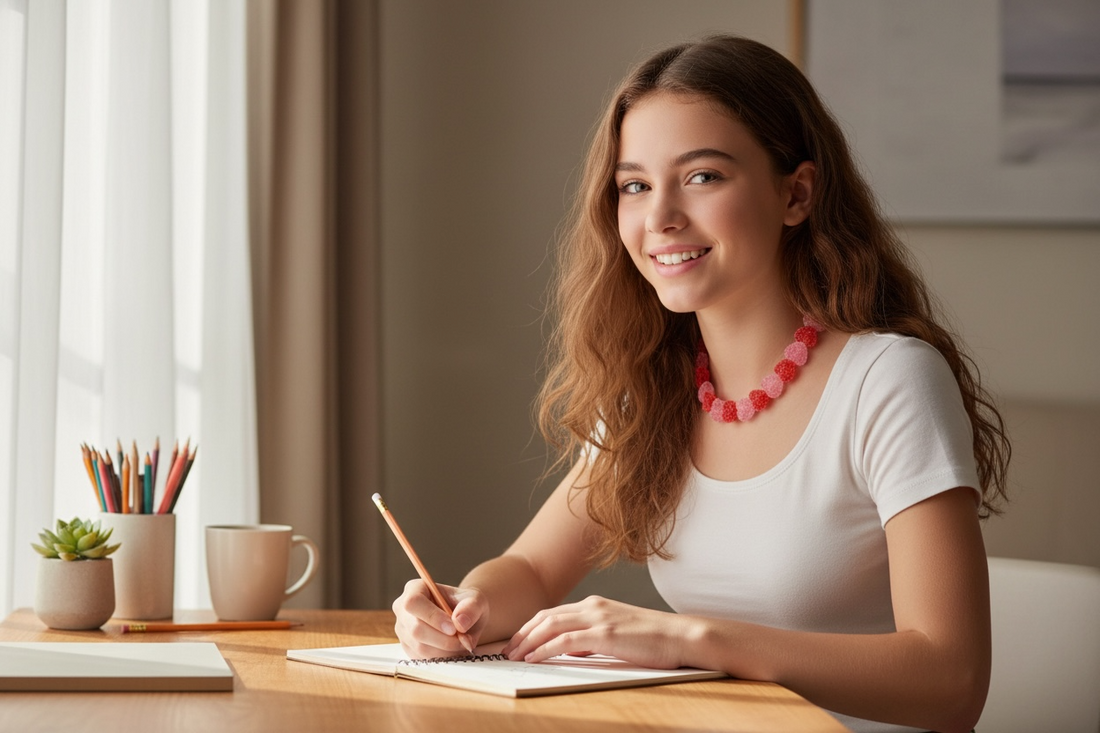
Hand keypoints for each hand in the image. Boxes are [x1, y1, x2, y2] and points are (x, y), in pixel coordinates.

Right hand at [392, 579, 487, 657]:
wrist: (464, 619)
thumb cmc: (466, 605)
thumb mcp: (476, 600)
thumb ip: (471, 607)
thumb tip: (460, 622)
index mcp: (415, 589)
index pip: (413, 602)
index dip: (432, 617)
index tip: (453, 628)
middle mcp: (403, 609)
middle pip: (415, 629)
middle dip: (443, 639)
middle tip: (463, 640)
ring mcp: (403, 630)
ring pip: (420, 647)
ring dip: (445, 650)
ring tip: (462, 643)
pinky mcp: (408, 648)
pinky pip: (423, 658)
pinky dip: (442, 657)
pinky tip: (453, 649)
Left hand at [501, 595, 698, 668]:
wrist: (681, 636)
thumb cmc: (654, 639)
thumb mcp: (618, 634)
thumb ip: (594, 638)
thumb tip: (573, 650)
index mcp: (595, 604)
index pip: (553, 613)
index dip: (531, 627)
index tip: (518, 641)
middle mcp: (593, 606)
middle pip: (545, 617)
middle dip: (523, 633)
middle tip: (508, 650)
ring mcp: (598, 618)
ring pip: (550, 626)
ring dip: (528, 641)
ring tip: (514, 656)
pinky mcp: (604, 634)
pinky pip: (565, 641)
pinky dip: (545, 649)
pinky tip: (533, 659)